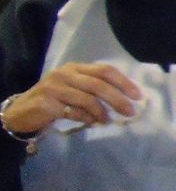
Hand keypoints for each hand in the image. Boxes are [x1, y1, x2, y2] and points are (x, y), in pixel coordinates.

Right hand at [3, 62, 141, 135]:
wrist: (22, 111)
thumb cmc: (55, 100)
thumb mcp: (74, 89)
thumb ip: (94, 90)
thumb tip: (125, 99)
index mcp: (75, 68)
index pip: (104, 70)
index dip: (123, 82)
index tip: (137, 95)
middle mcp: (64, 74)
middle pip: (98, 85)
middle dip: (117, 99)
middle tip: (130, 112)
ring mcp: (54, 88)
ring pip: (87, 99)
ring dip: (101, 112)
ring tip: (107, 120)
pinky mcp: (47, 103)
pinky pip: (73, 112)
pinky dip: (86, 118)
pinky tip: (90, 123)